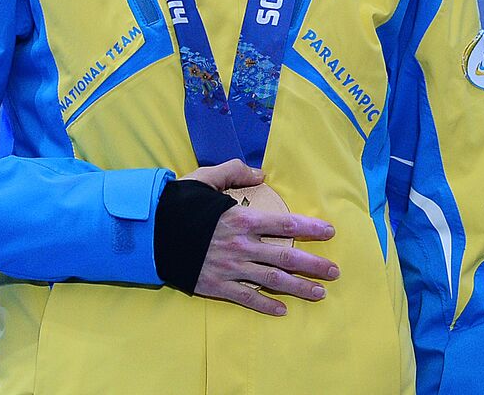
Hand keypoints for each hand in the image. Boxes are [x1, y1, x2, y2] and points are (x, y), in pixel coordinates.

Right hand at [183, 160, 339, 315]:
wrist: (149, 233)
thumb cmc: (179, 204)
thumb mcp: (206, 178)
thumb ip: (235, 171)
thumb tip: (261, 174)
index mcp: (243, 218)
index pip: (286, 225)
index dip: (310, 229)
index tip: (330, 233)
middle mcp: (242, 246)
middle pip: (286, 257)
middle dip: (314, 265)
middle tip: (335, 272)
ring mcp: (230, 268)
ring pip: (272, 280)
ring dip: (299, 288)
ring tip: (320, 293)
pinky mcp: (216, 285)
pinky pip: (246, 297)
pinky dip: (265, 305)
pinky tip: (282, 311)